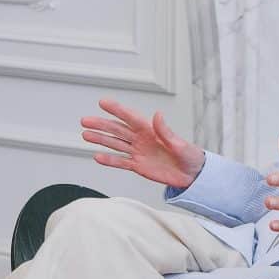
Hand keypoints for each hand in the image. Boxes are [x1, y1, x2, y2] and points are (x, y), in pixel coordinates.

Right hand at [80, 99, 205, 189]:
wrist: (192, 175)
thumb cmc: (189, 156)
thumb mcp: (179, 143)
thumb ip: (165, 131)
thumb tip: (157, 115)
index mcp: (151, 130)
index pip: (130, 118)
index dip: (117, 110)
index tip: (103, 103)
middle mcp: (141, 140)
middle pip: (117, 130)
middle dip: (101, 125)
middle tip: (85, 120)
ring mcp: (138, 152)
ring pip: (115, 144)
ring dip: (100, 140)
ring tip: (86, 135)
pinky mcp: (138, 166)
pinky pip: (120, 162)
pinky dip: (109, 161)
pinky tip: (97, 156)